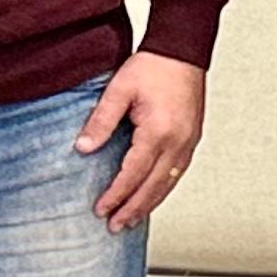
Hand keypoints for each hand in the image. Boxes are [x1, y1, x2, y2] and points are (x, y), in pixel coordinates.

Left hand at [80, 51, 205, 231]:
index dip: (116, 195)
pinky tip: (152, 195)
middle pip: (153, 187)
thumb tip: (83, 149)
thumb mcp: (118, 90)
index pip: (133, 174)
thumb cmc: (153, 66)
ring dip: (149, 204)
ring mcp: (189, 142)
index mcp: (158, 132)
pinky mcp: (192, 138)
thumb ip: (100, 121)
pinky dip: (163, 188)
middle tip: (115, 226)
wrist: (183, 50)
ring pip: (169, 183)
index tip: (101, 210)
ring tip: (132, 219)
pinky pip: (177, 172)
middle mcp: (178, 142)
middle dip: (133, 209)